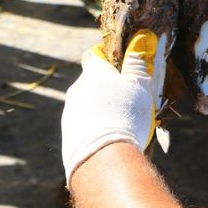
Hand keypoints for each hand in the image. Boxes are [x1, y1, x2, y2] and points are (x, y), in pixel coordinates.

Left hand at [62, 30, 158, 188]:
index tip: (121, 66)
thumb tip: (136, 51)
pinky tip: (112, 138)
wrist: (103, 155)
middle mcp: (77, 89)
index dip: (107, 58)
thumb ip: (137, 67)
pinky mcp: (68, 134)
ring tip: (123, 123)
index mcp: (93, 73)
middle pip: (93, 82)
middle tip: (129, 99)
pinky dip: (97, 126)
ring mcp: (70, 112)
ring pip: (88, 103)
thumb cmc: (125, 114)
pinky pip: (85, 124)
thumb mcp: (139, 87)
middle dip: (108, 87)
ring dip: (103, 108)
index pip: (93, 55)